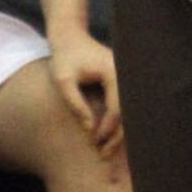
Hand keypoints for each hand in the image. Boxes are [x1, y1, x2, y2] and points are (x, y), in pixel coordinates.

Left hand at [47, 28, 122, 159]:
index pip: (116, 109)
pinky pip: (122, 105)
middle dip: (117, 136)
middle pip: (127, 113)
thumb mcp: (63, 80)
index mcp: (114, 74)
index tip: (94, 141)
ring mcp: (125, 78)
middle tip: (104, 154)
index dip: (106, 129)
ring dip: (117, 132)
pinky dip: (116, 122)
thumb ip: (76, 103)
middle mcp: (125, 75)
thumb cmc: (64, 57)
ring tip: (105, 150)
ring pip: (127, 112)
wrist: (70, 36)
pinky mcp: (120, 81)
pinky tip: (107, 136)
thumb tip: (89, 128)